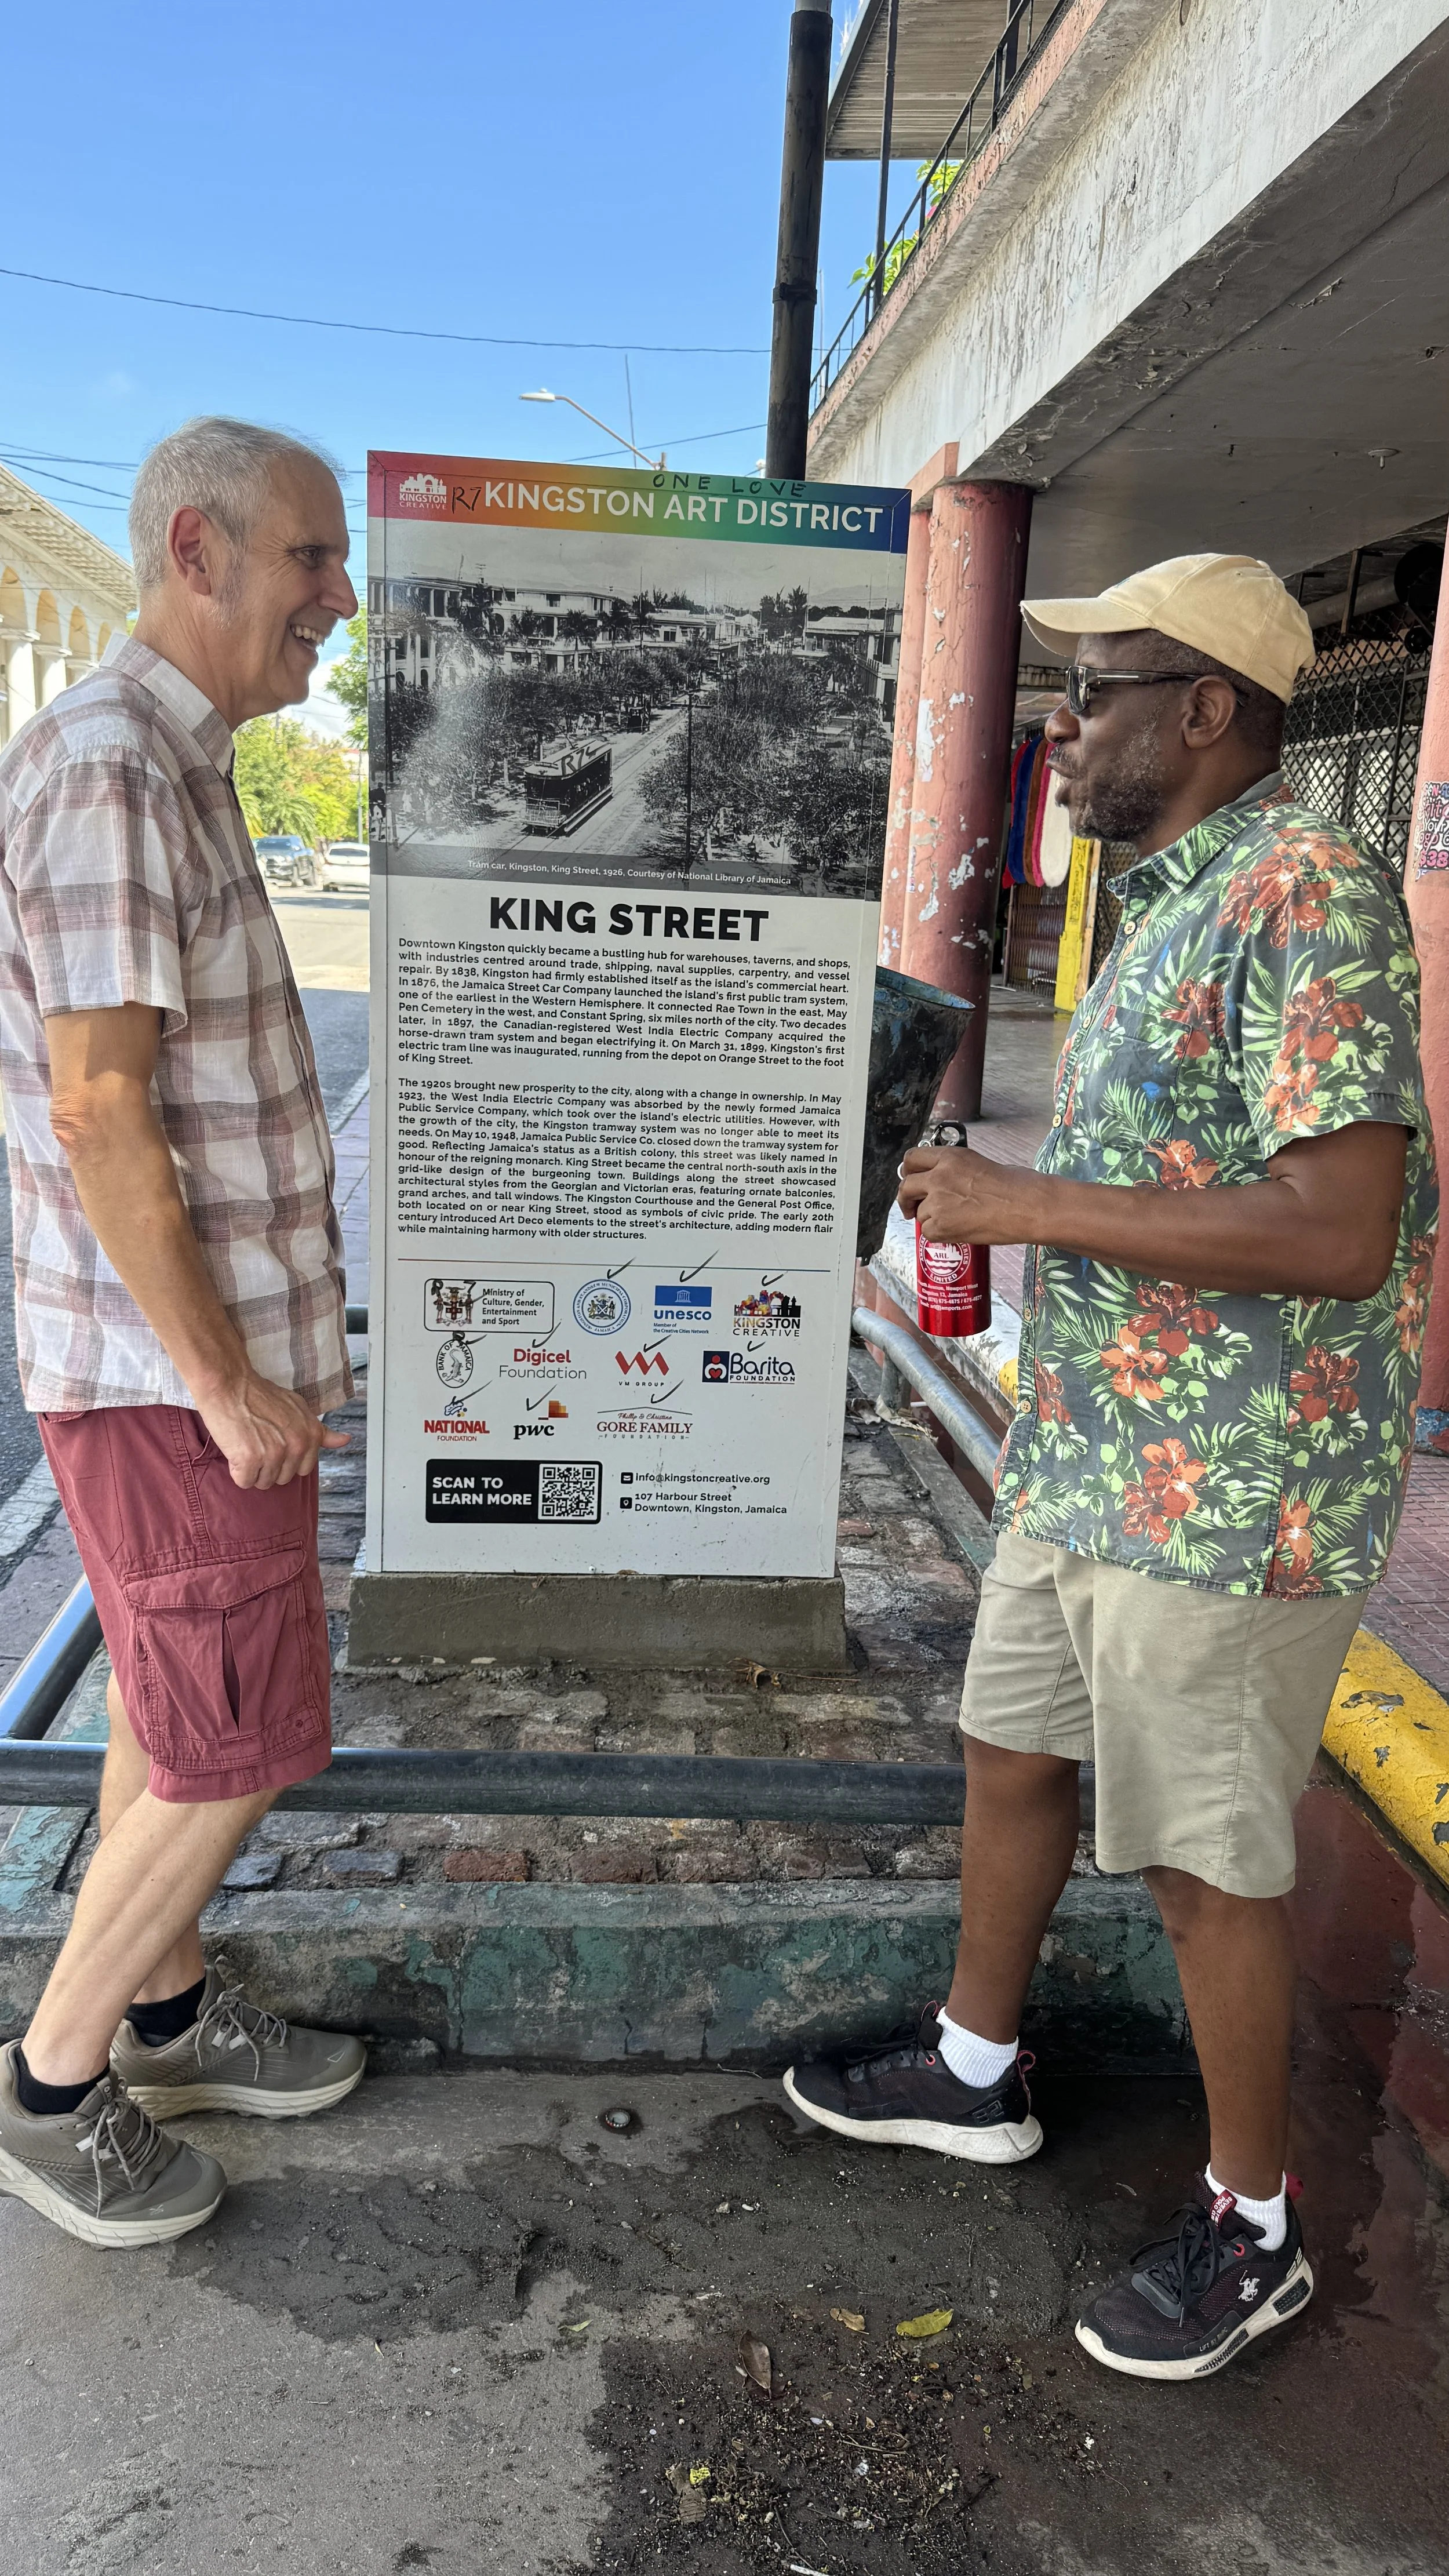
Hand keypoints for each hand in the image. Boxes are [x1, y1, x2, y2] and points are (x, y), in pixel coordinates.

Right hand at [193, 1369, 349, 1489]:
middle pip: (283, 1478)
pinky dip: (237, 1469)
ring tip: (246, 1443)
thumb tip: (345, 1440)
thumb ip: (320, 1429)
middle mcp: (297, 1445)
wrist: (229, 1385)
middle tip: (257, 1441)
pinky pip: (244, 1481)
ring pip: (263, 1482)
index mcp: (311, 1434)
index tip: (274, 1442)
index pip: (304, 1469)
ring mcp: (274, 1454)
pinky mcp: (250, 1460)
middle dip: (268, 1465)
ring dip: (252, 1469)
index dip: (286, 1459)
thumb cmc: (259, 1395)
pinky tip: (235, 1448)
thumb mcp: (298, 1407)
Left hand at [897, 1145, 1037, 1244]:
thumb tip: (940, 1182)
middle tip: (912, 1207)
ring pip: (919, 1213)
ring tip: (956, 1220)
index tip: (909, 1179)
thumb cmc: (1014, 1187)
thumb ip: (953, 1170)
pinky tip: (958, 1230)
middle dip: (906, 1199)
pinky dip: (939, 1235)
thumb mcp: (977, 1163)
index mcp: (950, 1157)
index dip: (908, 1172)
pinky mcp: (941, 1224)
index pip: (912, 1159)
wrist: (1026, 1207)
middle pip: (906, 1186)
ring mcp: (938, 1201)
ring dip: (931, 1219)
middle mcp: (939, 1176)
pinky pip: (928, 1232)